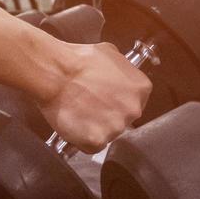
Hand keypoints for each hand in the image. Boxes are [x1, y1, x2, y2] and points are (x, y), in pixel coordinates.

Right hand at [35, 41, 150, 153]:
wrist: (58, 73)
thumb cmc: (80, 60)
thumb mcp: (111, 53)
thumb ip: (123, 70)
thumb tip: (119, 77)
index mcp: (141, 89)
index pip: (135, 101)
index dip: (118, 101)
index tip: (106, 99)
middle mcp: (133, 110)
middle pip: (124, 119)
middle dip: (109, 115)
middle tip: (90, 106)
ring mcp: (117, 127)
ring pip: (108, 134)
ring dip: (96, 127)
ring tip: (80, 113)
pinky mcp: (97, 141)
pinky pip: (93, 146)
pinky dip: (83, 139)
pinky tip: (75, 124)